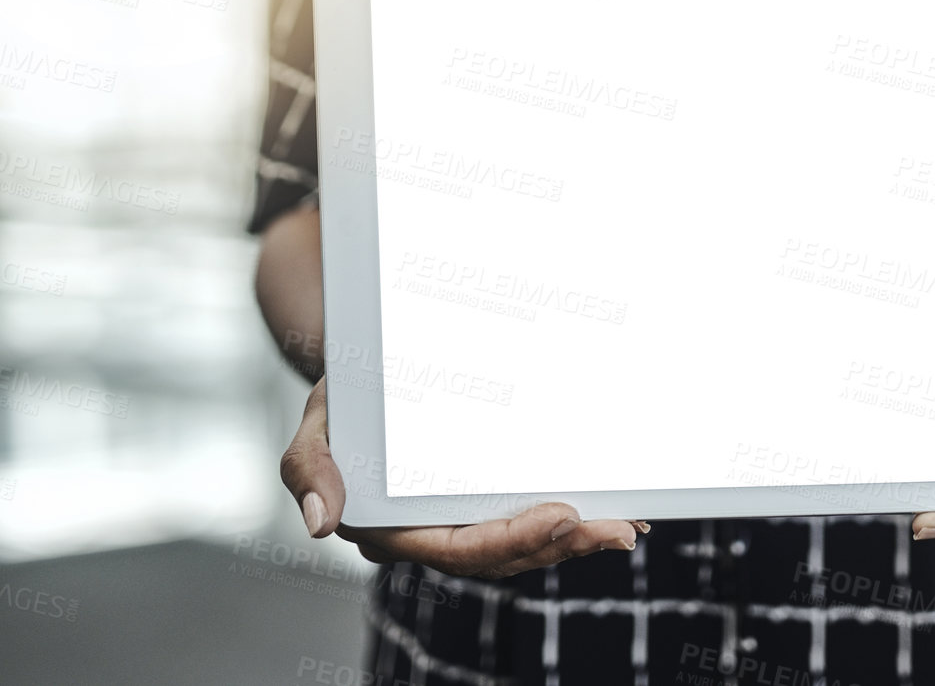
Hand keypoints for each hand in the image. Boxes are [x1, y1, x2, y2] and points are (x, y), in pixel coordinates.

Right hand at [280, 378, 644, 578]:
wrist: (360, 380)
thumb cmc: (340, 405)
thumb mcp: (313, 427)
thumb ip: (308, 471)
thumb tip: (321, 523)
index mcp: (390, 530)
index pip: (458, 548)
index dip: (512, 540)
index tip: (562, 516)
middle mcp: (430, 535)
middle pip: (503, 555)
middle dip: (563, 545)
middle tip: (616, 530)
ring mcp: (459, 522)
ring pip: (523, 544)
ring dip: (577, 540)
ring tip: (625, 528)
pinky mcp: (482, 504)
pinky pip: (528, 519)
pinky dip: (571, 520)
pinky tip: (612, 513)